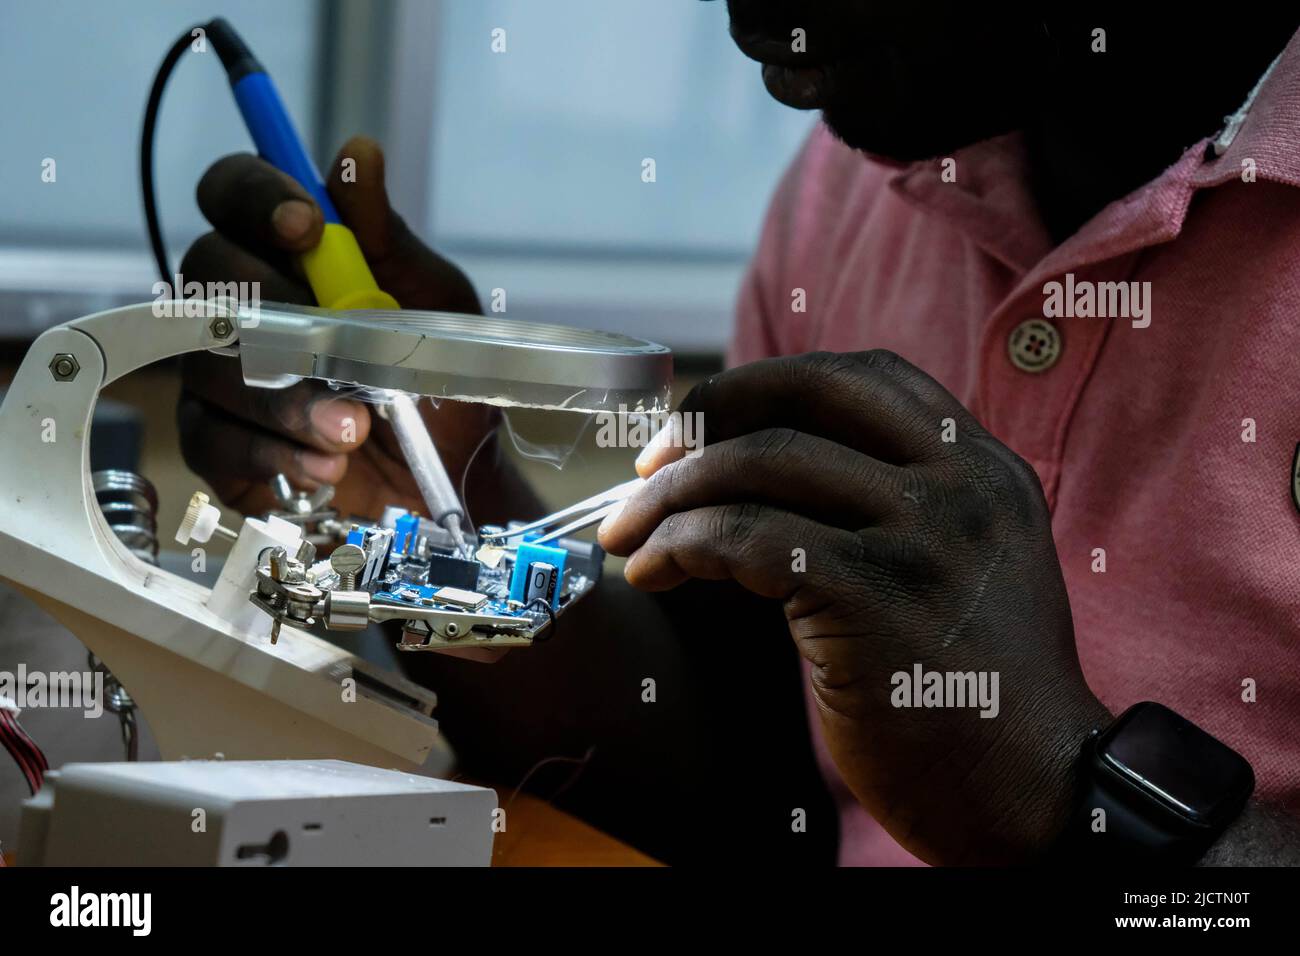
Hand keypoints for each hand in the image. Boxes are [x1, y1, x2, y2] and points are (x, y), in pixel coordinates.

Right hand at [177, 136, 497, 516]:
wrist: (452, 472)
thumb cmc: (441, 377)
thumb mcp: (432, 301)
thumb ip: (384, 237)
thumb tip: (358, 154)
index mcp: (286, 252)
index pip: (233, 192)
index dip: (256, 197)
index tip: (306, 226)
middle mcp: (241, 303)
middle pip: (205, 269)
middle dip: (274, 307)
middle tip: (333, 344)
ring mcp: (219, 373)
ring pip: (211, 364)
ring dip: (288, 398)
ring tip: (355, 427)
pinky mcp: (218, 444)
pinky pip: (213, 438)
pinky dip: (275, 453)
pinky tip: (327, 465)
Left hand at [598, 351, 1110, 863]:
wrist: (1039, 791)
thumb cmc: (976, 690)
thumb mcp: (963, 566)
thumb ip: (896, 506)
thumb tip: (762, 474)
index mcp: (980, 467)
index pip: (861, 376)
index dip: (763, 386)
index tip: (701, 428)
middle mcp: (958, 483)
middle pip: (803, 397)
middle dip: (706, 417)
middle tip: (646, 464)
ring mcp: (921, 534)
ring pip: (762, 466)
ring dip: (670, 494)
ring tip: (629, 532)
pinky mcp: (875, 593)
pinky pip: (747, 539)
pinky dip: (681, 546)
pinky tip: (653, 572)